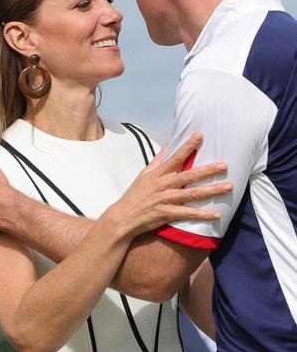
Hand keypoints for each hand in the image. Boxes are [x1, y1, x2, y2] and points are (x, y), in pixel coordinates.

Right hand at [107, 133, 231, 237]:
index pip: (176, 156)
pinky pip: (189, 213)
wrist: (124, 216)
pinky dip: (203, 214)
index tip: (200, 135)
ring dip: (212, 190)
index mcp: (159, 174)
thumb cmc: (135, 194)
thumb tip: (165, 145)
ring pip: (193, 193)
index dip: (188, 145)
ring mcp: (166, 199)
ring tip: (228, 186)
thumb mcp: (144, 175)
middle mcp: (164, 184)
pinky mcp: (167, 213)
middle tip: (225, 165)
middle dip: (208, 170)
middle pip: (189, 175)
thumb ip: (157, 160)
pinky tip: (217, 214)